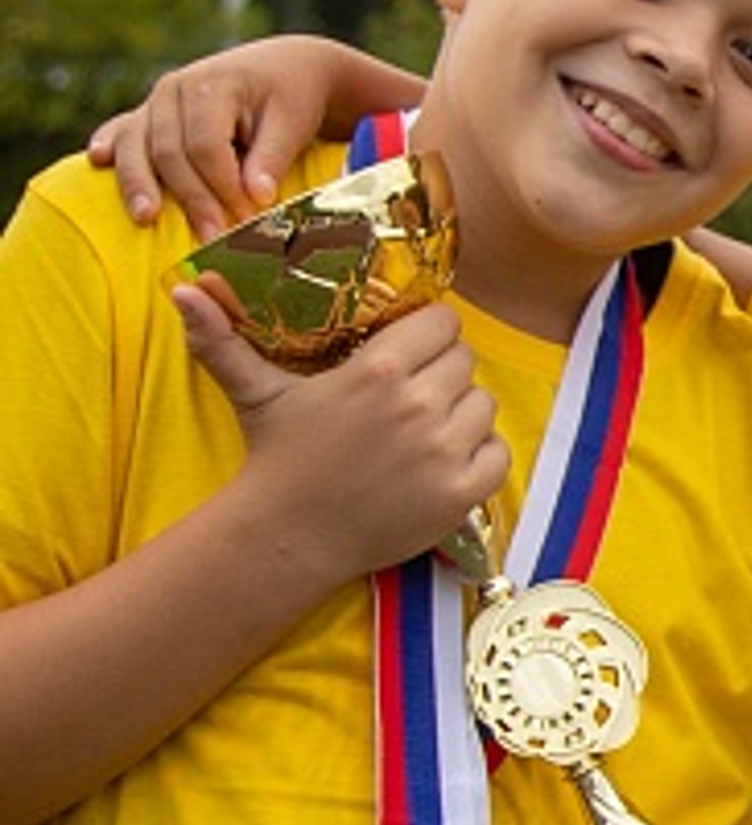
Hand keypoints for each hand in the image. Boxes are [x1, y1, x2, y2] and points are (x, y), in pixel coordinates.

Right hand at [91, 35, 415, 237]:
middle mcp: (175, 89)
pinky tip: (98, 160)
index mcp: (212, 85)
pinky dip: (110, 145)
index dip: (223, 185)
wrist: (282, 68)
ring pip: (137, 144)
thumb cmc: (291, 97)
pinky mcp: (149, 113)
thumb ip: (272, 157)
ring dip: (139, 184)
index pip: (207, 146)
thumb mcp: (292, 121)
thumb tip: (256, 198)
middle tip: (211, 237)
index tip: (245, 217)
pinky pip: (122, 129)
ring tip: (145, 218)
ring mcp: (156, 101)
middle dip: (190, 197)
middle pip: (169, 151)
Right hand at [175, 289, 509, 581]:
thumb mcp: (254, 393)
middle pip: (465, 360)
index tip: (410, 350)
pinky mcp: (460, 492)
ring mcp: (443, 451)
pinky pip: (498, 454)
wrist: (289, 536)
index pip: (444, 322)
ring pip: (484, 404)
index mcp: (378, 371)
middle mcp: (418, 405)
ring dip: (462, 413)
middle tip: (412, 393)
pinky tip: (443, 461)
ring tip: (424, 428)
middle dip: (442, 372)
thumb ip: (221, 339)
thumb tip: (180, 288)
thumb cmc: (277, 459)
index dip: (429, 334)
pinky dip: (480, 456)